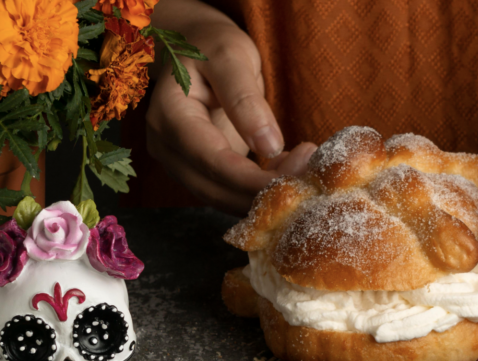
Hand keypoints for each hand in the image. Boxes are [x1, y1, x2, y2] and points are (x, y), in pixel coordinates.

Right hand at [146, 0, 315, 215]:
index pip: (212, 161)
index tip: (297, 175)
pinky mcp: (199, 170)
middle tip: (310, 175)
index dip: (253, 179)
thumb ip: (245, 99)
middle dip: (263, 192)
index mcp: (170, 116)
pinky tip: (287, 172)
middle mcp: (167, 147)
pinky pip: (227, 191)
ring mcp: (180, 162)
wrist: (194, 48)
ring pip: (222, 198)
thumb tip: (268, 145)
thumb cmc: (212, 46)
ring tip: (303, 172)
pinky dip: (258, 190)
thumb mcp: (231, 57)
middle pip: (215, 188)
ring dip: (263, 196)